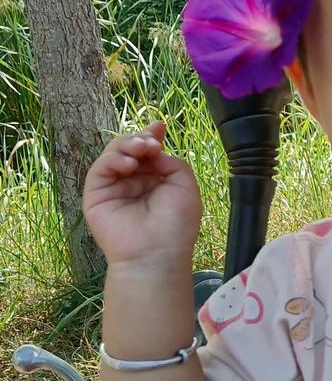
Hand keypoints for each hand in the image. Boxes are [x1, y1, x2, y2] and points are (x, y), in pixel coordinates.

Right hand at [83, 121, 202, 270]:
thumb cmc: (176, 225)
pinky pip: (100, 168)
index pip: (149, 153)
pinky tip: (129, 164)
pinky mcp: (96, 195)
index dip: (152, 136)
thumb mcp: (186, 188)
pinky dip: (113, 160)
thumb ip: (174, 163)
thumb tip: (156, 149)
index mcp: (156, 181)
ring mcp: (114, 188)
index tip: (159, 126)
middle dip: (141, 139)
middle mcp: (134, 183)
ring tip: (142, 148)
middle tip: (151, 142)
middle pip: (131, 149)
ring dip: (127, 145)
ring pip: (114, 154)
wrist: (156, 254)